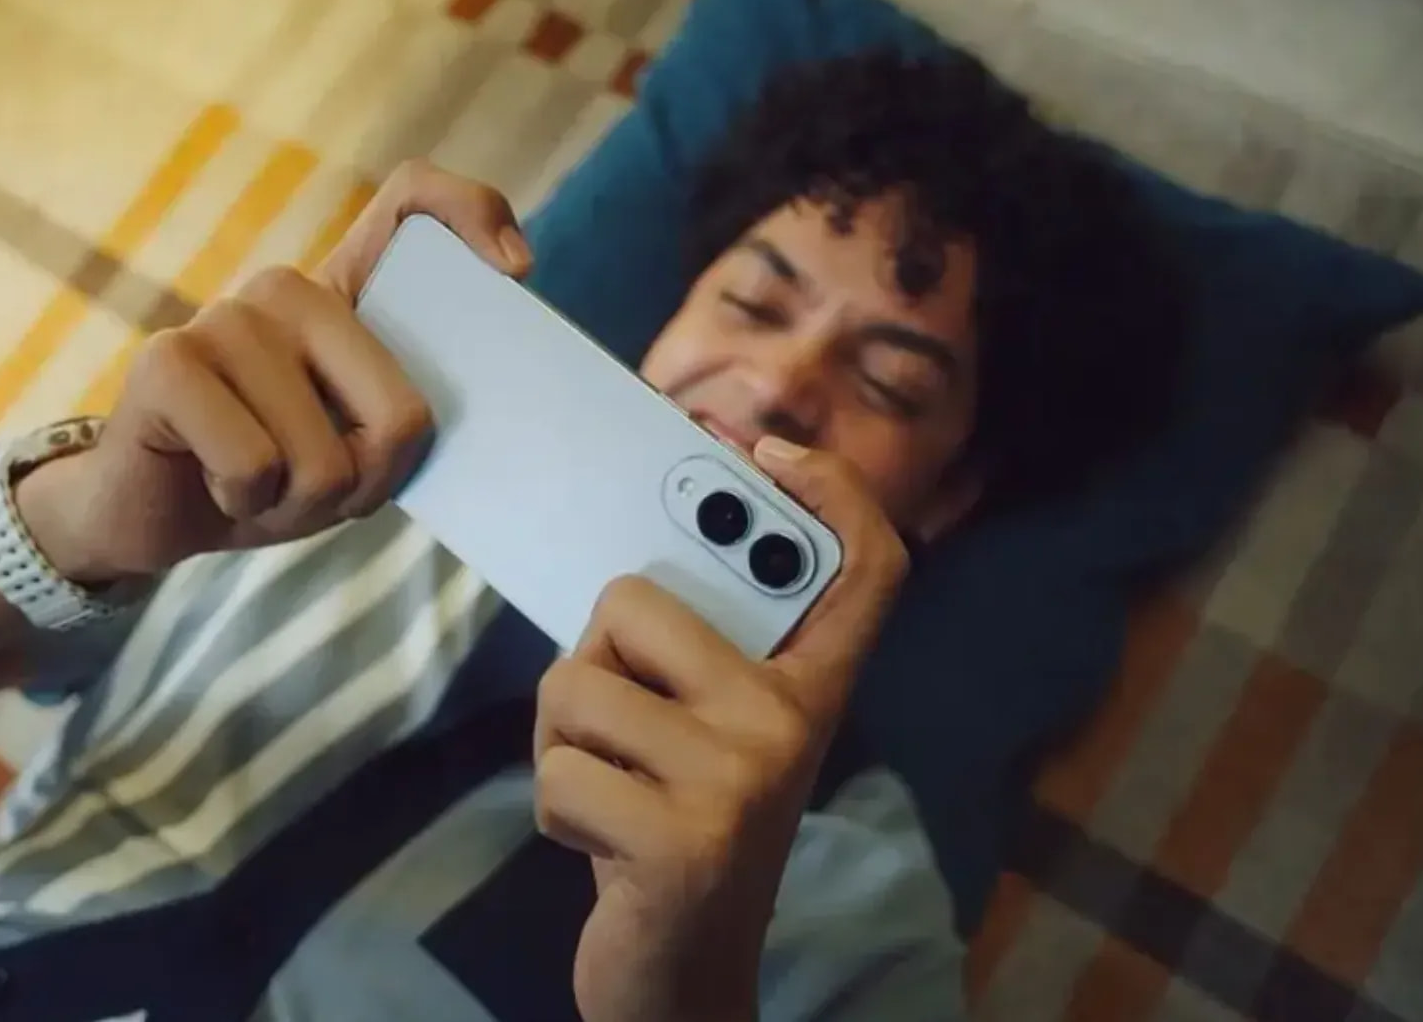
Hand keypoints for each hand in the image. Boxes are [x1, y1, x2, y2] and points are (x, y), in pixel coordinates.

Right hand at [19, 161, 531, 580]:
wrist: (157, 515)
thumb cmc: (272, 478)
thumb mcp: (356, 452)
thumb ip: (401, 418)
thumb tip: (443, 418)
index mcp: (344, 296)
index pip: (411, 199)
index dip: (472, 210)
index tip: (516, 273)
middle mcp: (287, 288)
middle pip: (401, 409)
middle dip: (370, 485)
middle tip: (319, 489)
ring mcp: (225, 316)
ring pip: (323, 457)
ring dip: (299, 506)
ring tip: (258, 488)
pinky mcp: (167, 359)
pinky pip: (256, 465)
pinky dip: (246, 505)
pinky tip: (215, 485)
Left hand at [532, 437, 909, 1021]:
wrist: (682, 974)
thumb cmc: (674, 826)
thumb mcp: (706, 735)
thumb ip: (690, 652)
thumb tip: (625, 561)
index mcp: (811, 688)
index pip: (868, 566)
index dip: (832, 489)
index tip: (766, 453)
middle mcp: (794, 725)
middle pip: (634, 600)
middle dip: (591, 657)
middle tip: (625, 728)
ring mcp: (743, 780)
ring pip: (575, 683)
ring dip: (561, 744)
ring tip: (611, 793)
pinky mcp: (683, 840)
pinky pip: (556, 769)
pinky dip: (555, 808)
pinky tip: (604, 846)